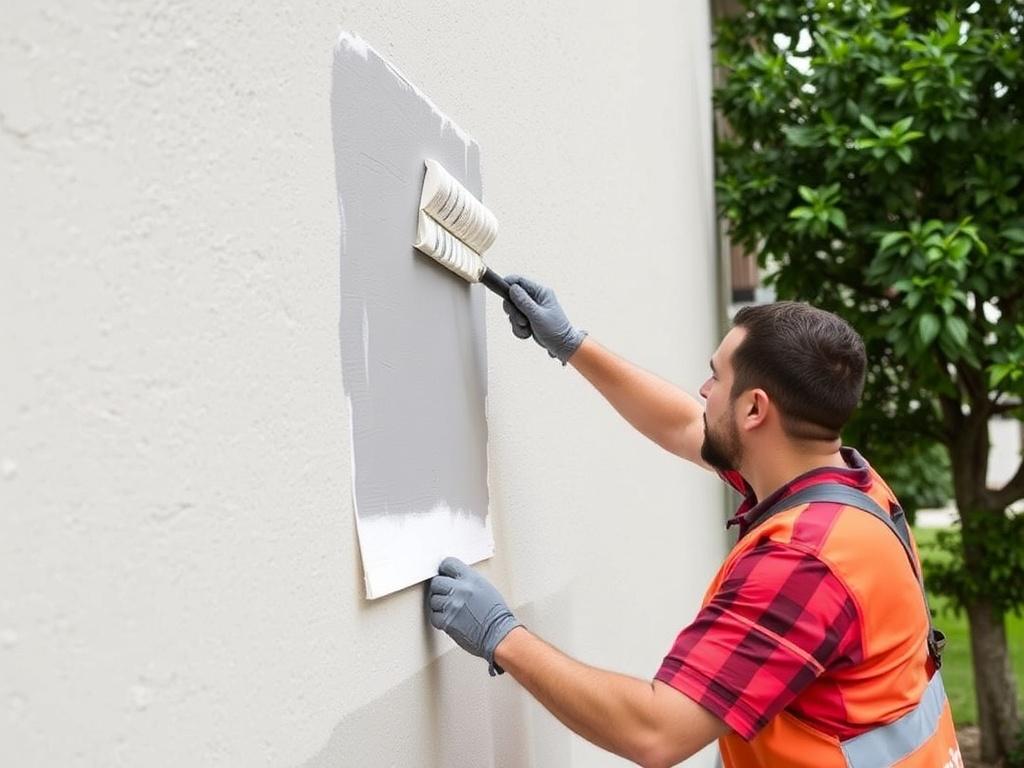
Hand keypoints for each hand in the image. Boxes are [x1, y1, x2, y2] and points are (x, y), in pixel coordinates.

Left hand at [428, 557, 520, 675]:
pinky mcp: (447, 621)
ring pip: (433, 599)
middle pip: (437, 582)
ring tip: (452, 609)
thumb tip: (453, 578)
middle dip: (440, 588)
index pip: (448, 564)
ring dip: (440, 605)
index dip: (444, 569)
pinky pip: (434, 616)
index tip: (443, 574)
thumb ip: (467, 581)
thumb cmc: (496, 615)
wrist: (499, 635)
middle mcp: (460, 590)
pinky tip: (450, 618)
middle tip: (446, 594)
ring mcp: (452, 606)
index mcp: (471, 579)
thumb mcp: (485, 588)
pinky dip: (440, 618)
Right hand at [502, 274, 586, 363]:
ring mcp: (531, 309)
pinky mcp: (528, 319)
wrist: (562, 345)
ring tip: (527, 329)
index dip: (508, 283)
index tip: (500, 291)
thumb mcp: (537, 315)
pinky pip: (515, 321)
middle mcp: (535, 298)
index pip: (520, 281)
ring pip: (513, 311)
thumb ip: (524, 302)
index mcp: (541, 292)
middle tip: (522, 321)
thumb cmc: (555, 330)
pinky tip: (528, 333)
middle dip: (513, 311)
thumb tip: (512, 288)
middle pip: (512, 297)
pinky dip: (519, 329)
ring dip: (516, 323)